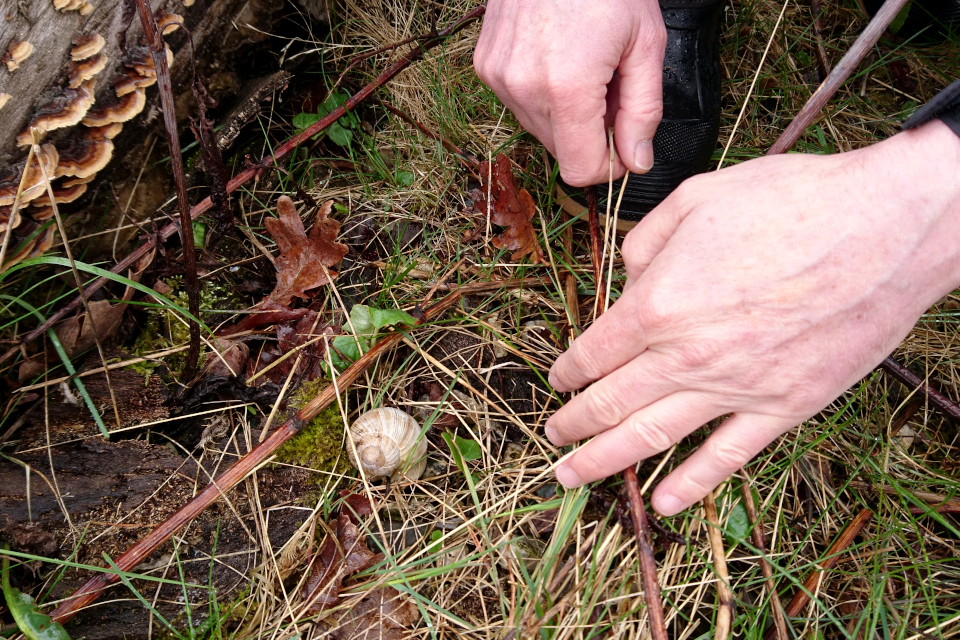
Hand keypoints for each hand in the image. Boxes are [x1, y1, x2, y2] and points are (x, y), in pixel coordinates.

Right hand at [473, 0, 666, 185]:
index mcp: (567, 87)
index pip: (579, 169)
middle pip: (560, 150)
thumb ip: (643, 111)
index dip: (607, 167)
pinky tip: (558, 58)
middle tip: (609, 90)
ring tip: (584, 68)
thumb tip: (636, 161)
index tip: (623, 147)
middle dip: (589, 133)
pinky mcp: (485, 65)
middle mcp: (523, 87)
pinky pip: (519, 103)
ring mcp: (498, 76)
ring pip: (539, 128)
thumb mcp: (646, 44)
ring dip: (566, 114)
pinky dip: (542, 93)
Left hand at [546, 121, 959, 514]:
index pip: (594, 352)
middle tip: (552, 438)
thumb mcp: (697, 198)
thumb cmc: (793, 202)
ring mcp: (736, 388)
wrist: (887, 228)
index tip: (558, 379)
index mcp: (659, 304)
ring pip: (652, 438)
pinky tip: (662, 502)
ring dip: (604, 461)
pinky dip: (691, 484)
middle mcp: (687, 356)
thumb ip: (645, 243)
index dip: (567, 370)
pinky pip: (727, 457)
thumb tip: (627, 278)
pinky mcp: (784, 407)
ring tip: (570, 477)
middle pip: (611, 403)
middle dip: (572, 424)